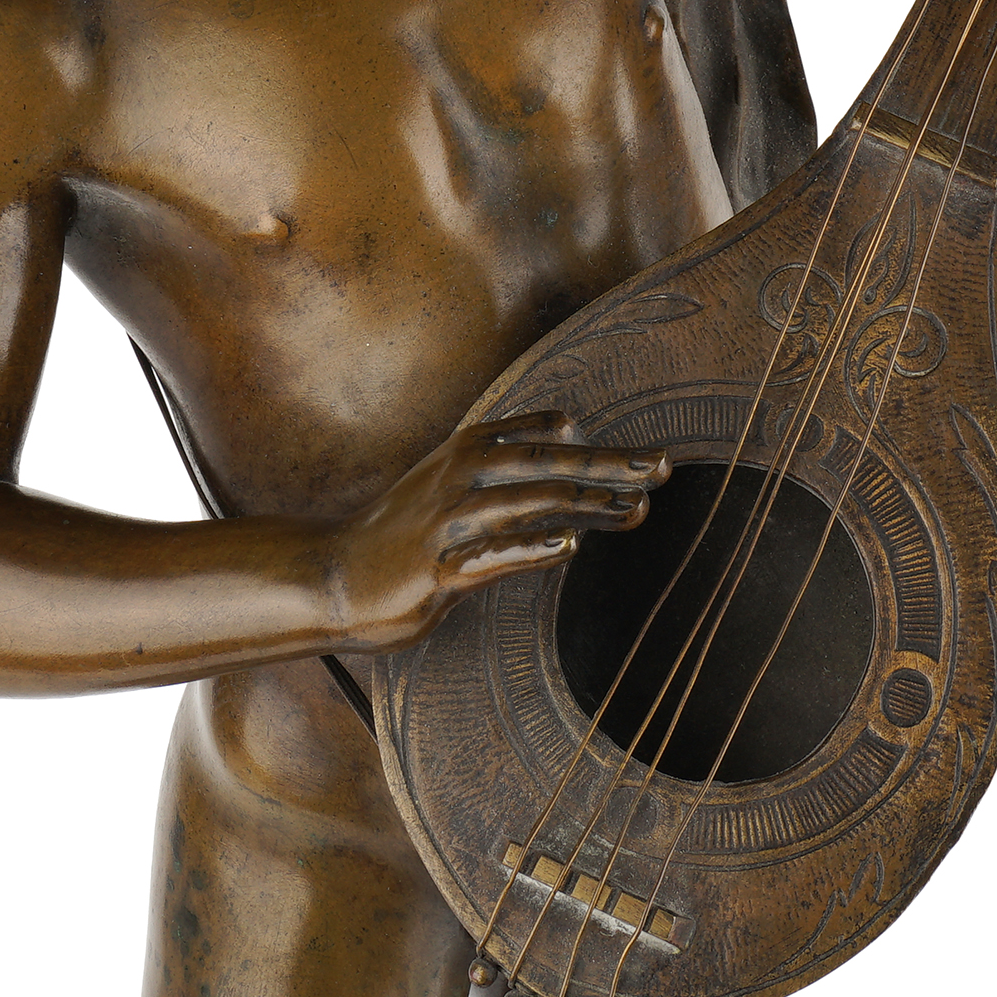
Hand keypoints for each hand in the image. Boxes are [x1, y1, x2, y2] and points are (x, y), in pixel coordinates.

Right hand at [329, 409, 669, 651]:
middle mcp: (460, 477)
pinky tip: (570, 547)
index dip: (602, 449)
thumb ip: (509, 445)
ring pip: (525, 503)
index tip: (657, 461)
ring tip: (634, 508)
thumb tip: (570, 421)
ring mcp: (449, 523)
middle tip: (661, 470)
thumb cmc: (405, 527)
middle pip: (544, 463)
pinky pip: (491, 556)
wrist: (334, 575)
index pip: (545, 440)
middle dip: (606, 465)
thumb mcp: (452, 472)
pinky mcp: (438, 570)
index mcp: (468, 450)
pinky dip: (530, 547)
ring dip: (583, 503)